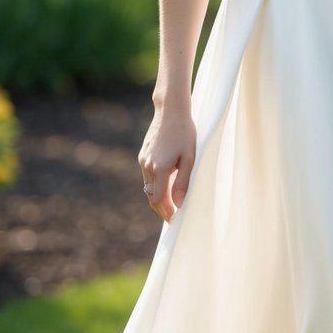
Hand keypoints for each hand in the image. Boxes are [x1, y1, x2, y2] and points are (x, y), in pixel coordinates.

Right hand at [138, 106, 196, 222]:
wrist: (171, 111)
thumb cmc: (185, 133)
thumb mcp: (190, 158)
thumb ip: (183, 182)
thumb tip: (179, 204)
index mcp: (159, 169)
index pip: (159, 200)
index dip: (167, 213)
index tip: (175, 221)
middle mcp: (147, 166)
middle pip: (152, 197)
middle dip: (162, 210)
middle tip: (173, 219)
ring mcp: (143, 161)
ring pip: (148, 187)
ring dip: (158, 199)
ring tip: (171, 207)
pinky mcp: (142, 155)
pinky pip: (147, 176)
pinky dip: (155, 186)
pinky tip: (165, 188)